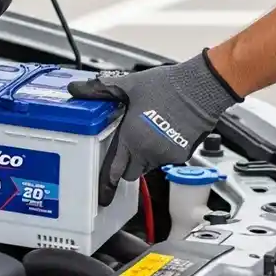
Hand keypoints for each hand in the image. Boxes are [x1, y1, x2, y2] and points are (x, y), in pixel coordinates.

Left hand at [67, 50, 241, 206]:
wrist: (200, 87)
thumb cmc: (166, 85)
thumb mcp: (129, 85)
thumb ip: (100, 90)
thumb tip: (76, 88)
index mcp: (131, 137)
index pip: (115, 169)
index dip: (107, 180)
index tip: (103, 190)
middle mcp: (148, 151)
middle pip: (131, 173)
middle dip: (126, 165)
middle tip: (126, 149)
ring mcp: (166, 155)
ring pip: (148, 167)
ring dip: (144, 158)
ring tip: (146, 134)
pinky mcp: (182, 154)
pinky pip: (165, 160)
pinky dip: (161, 153)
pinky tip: (163, 132)